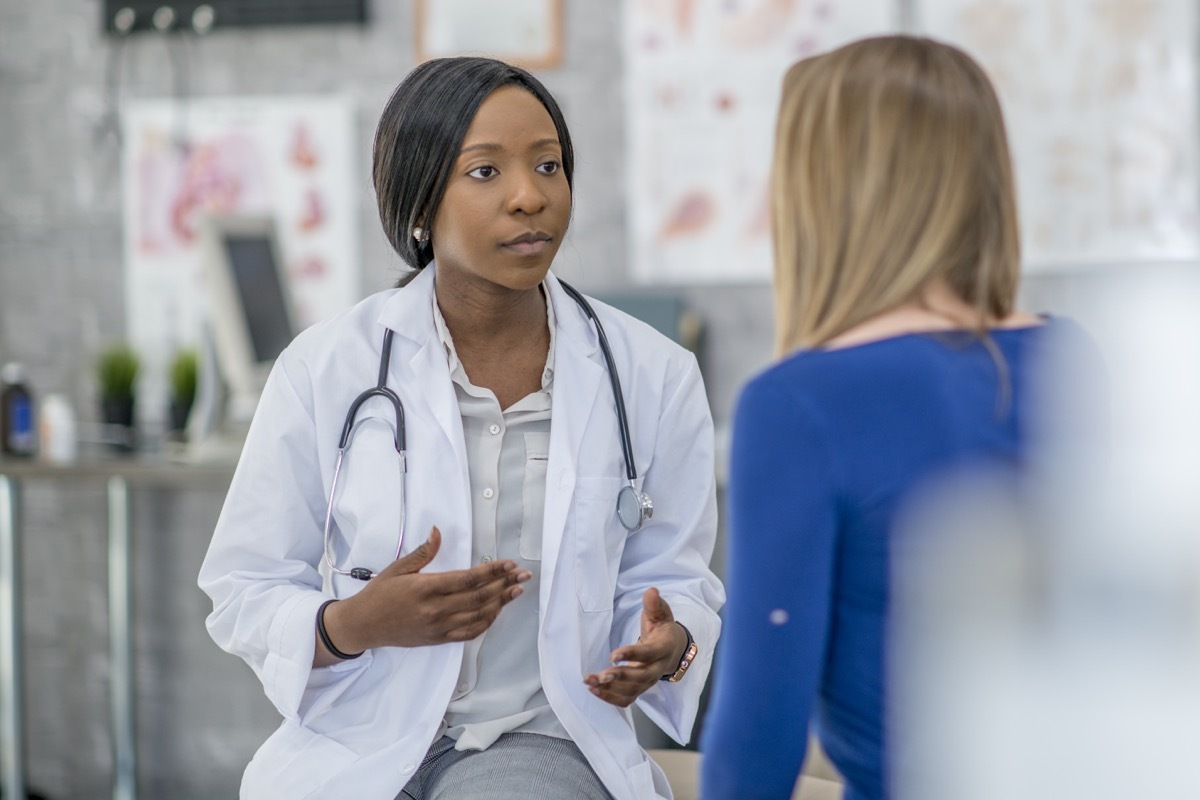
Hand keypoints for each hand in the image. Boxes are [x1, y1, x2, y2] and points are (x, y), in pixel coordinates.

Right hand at [317, 527, 531, 663]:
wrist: (363, 625)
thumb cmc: (380, 593)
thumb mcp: (398, 568)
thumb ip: (423, 552)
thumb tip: (438, 531)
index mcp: (425, 588)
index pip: (467, 578)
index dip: (492, 571)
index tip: (509, 563)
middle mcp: (435, 609)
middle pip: (478, 596)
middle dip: (505, 584)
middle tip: (524, 575)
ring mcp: (438, 627)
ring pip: (478, 615)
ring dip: (501, 603)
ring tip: (517, 591)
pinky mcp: (439, 639)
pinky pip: (469, 633)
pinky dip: (487, 622)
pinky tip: (497, 611)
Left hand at [583, 588, 688, 706]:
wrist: (673, 649)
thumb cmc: (663, 629)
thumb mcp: (661, 613)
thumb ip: (655, 604)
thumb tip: (650, 591)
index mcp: (664, 648)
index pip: (649, 654)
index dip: (632, 655)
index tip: (613, 655)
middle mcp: (658, 668)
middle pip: (641, 677)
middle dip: (621, 678)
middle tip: (601, 675)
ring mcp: (649, 681)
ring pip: (632, 691)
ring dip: (610, 689)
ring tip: (590, 682)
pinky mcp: (640, 688)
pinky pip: (627, 699)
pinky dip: (610, 698)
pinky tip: (594, 690)